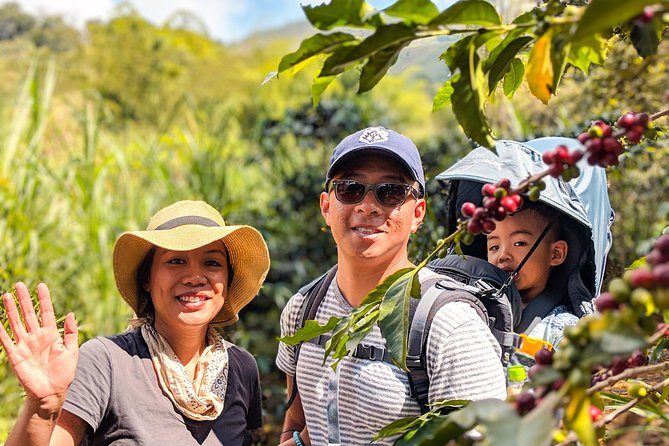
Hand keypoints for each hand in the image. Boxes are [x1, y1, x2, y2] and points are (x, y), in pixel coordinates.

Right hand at [0, 282, 78, 403]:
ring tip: (6, 295)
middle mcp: (36, 337)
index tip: (41, 285)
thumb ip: (72, 332)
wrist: (53, 392)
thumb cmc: (64, 372)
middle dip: (24, 299)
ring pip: (17, 323)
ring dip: (11, 310)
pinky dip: (1, 331)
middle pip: (29, 314)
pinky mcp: (15, 355)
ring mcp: (25, 345)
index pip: (46, 312)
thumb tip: (71, 313)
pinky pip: (6, 340)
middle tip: (19, 284)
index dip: (44, 299)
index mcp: (51, 334)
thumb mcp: (72, 350)